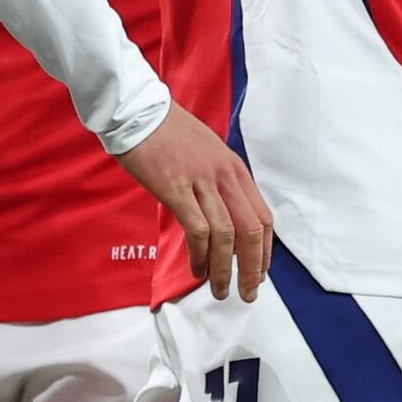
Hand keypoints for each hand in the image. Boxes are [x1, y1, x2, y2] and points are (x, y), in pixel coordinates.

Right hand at [120, 107, 272, 301]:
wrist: (137, 110)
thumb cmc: (167, 132)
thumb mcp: (206, 153)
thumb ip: (218, 183)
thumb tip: (222, 216)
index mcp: (235, 168)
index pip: (262, 216)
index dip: (264, 250)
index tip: (259, 271)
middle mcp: (225, 175)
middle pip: (251, 230)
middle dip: (252, 268)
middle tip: (247, 292)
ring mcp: (202, 181)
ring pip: (227, 235)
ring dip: (225, 269)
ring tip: (220, 290)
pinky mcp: (176, 187)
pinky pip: (197, 230)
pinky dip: (200, 255)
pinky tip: (196, 269)